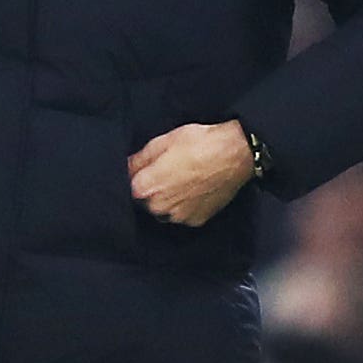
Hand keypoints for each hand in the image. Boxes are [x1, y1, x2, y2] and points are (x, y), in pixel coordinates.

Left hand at [127, 121, 254, 226]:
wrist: (235, 154)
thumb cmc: (199, 144)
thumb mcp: (163, 142)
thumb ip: (140, 158)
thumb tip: (128, 165)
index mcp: (147, 188)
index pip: (128, 187)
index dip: (135, 175)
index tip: (142, 168)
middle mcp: (160, 208)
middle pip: (144, 201)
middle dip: (150, 188)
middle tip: (165, 170)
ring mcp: (179, 217)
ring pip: (163, 210)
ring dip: (166, 198)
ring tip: (181, 178)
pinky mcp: (197, 220)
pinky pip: (182, 215)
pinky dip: (183, 205)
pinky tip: (192, 189)